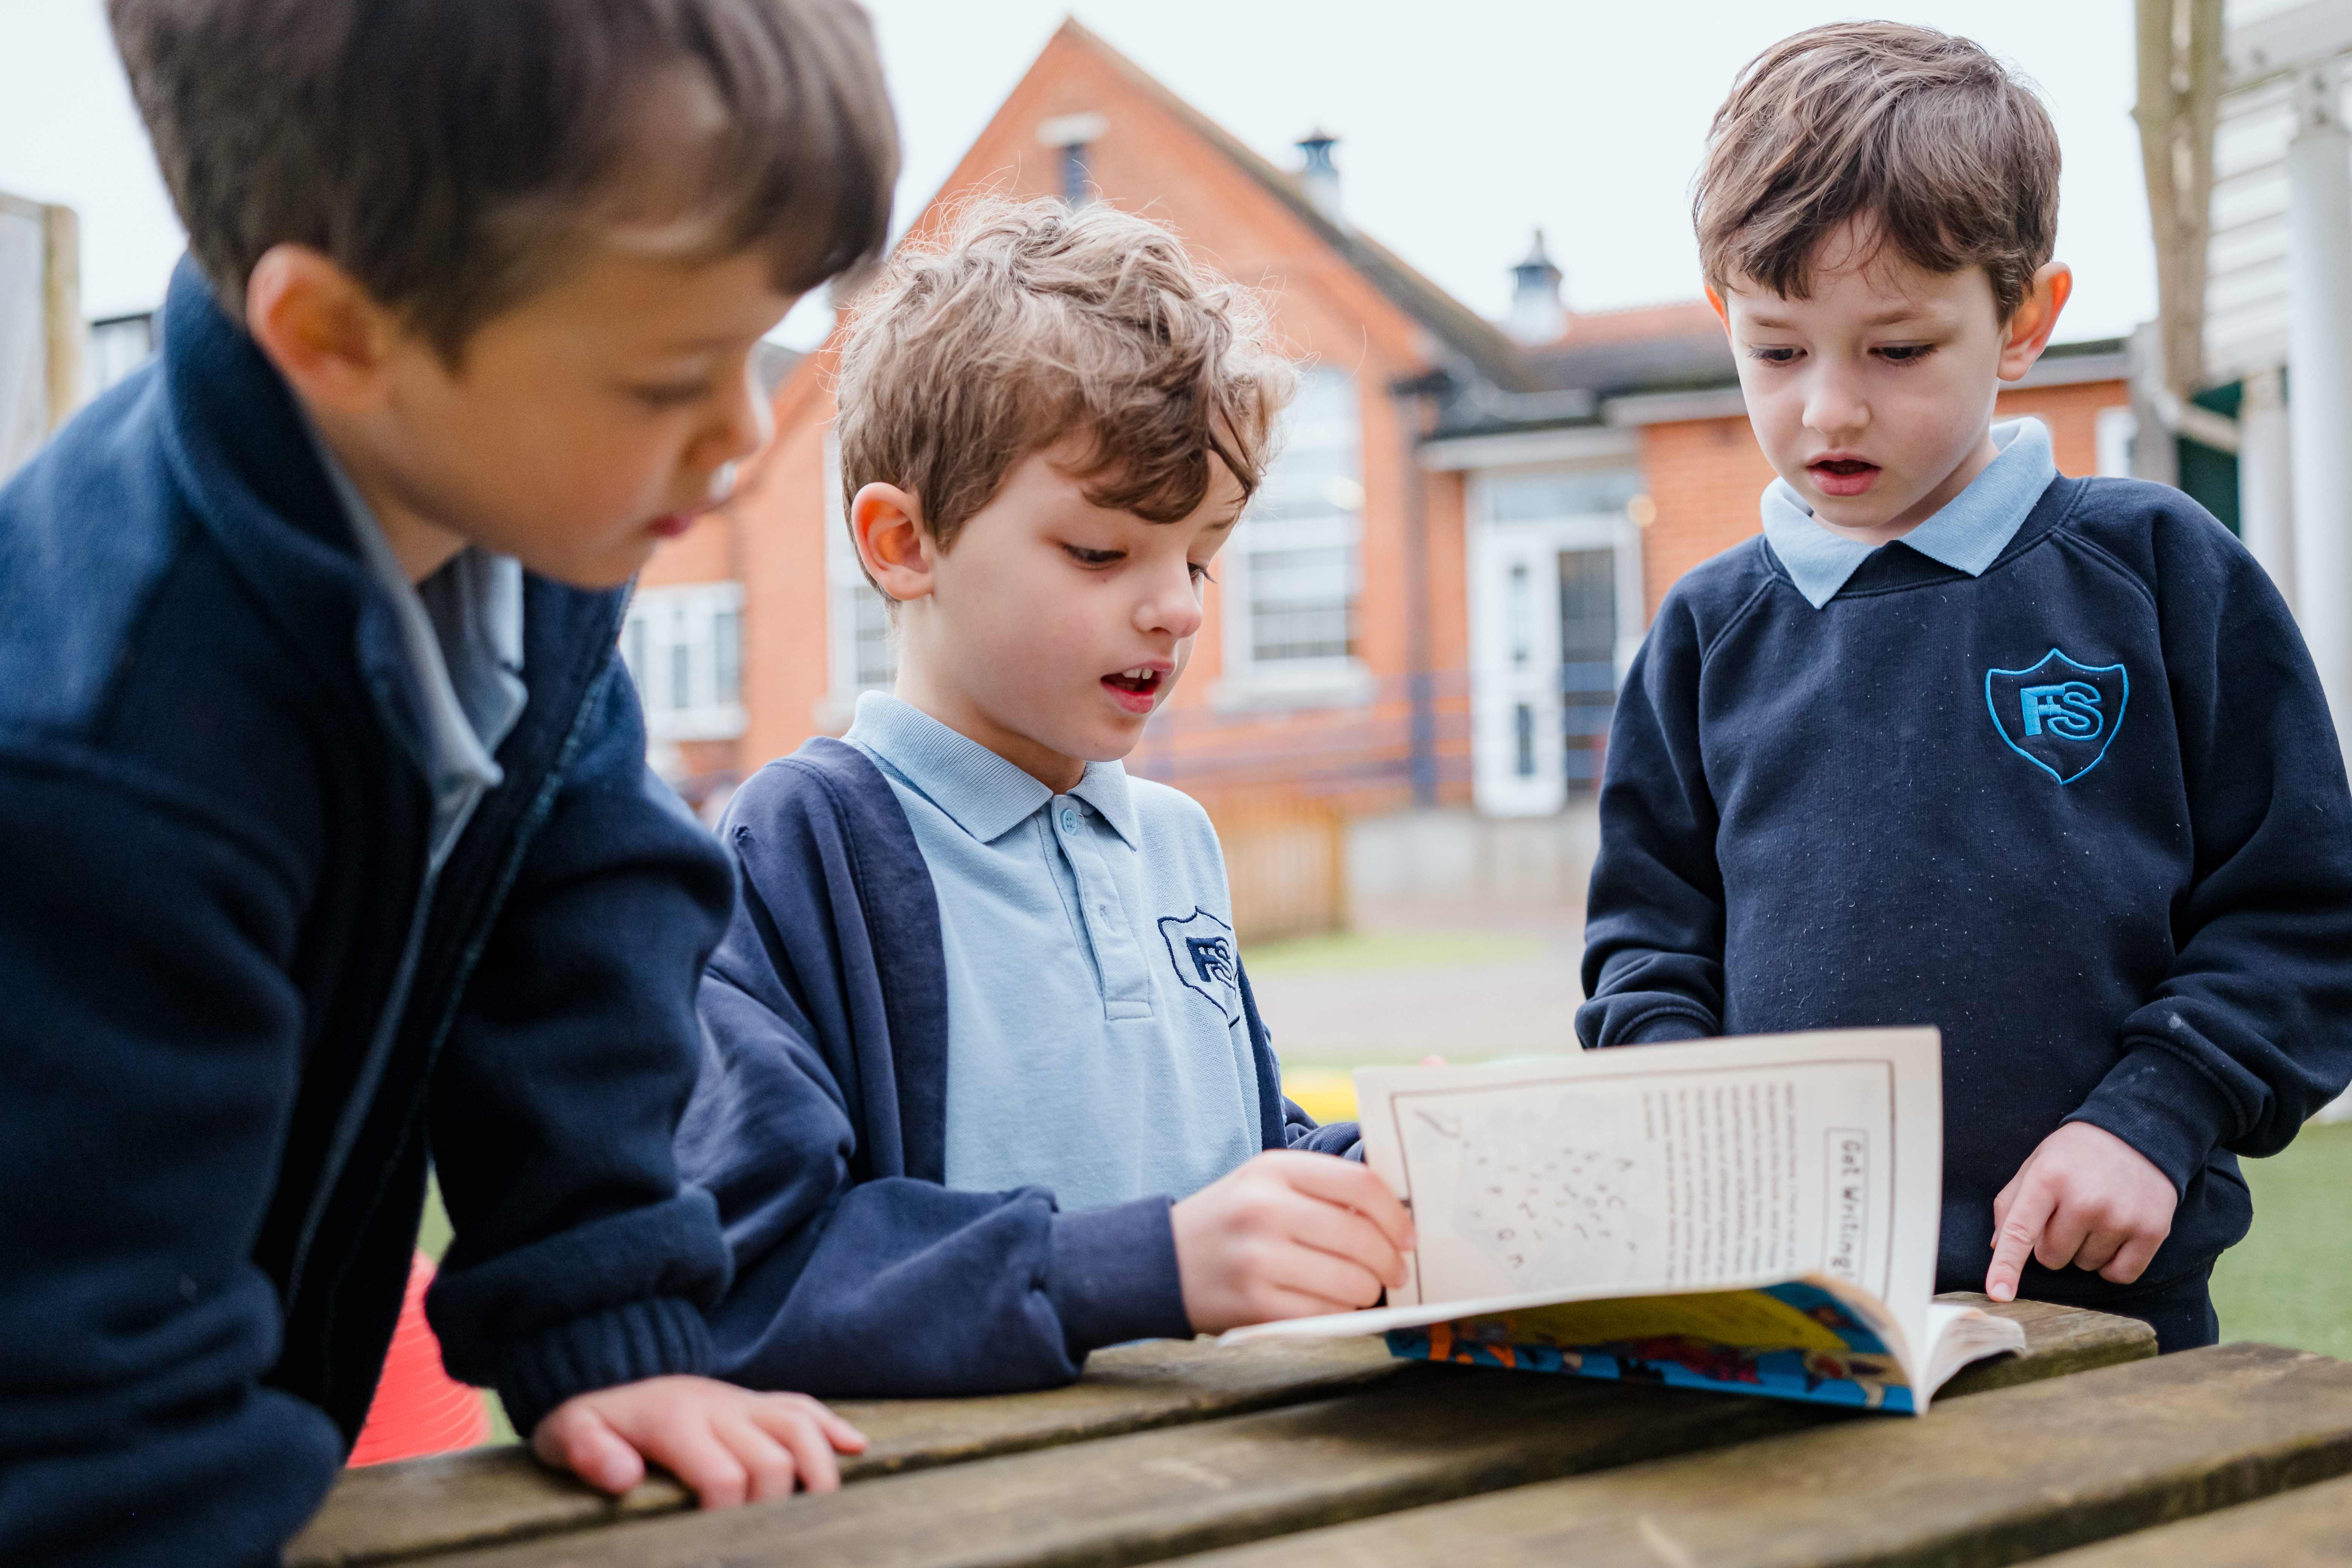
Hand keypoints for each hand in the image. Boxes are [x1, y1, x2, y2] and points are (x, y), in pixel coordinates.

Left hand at [532, 1375, 866, 1508]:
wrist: (608, 1362)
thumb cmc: (590, 1416)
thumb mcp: (567, 1430)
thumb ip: (589, 1452)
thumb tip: (624, 1481)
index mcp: (675, 1421)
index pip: (725, 1476)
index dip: (731, 1518)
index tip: (720, 1547)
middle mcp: (718, 1407)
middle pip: (772, 1460)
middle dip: (778, 1507)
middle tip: (766, 1541)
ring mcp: (741, 1400)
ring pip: (799, 1426)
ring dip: (819, 1470)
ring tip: (824, 1511)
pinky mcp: (755, 1399)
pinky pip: (802, 1405)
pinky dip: (832, 1427)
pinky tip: (854, 1449)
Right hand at [1171, 1149, 1415, 1331]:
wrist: (1161, 1260)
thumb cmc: (1231, 1220)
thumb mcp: (1267, 1182)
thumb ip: (1322, 1188)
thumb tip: (1394, 1215)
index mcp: (1275, 1169)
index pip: (1360, 1185)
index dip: (1395, 1213)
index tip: (1407, 1233)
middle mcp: (1266, 1209)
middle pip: (1361, 1236)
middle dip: (1390, 1260)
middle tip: (1396, 1270)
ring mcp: (1259, 1258)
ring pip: (1350, 1281)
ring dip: (1369, 1291)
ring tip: (1363, 1288)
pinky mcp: (1255, 1303)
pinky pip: (1325, 1313)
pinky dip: (1341, 1313)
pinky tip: (1334, 1304)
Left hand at [1985, 1122, 2176, 1301]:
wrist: (2138, 1132)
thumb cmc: (2076, 1154)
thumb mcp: (2036, 1164)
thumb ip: (2011, 1203)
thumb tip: (1997, 1247)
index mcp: (2048, 1179)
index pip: (2019, 1231)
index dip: (2006, 1266)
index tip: (1998, 1293)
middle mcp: (2084, 1200)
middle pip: (2051, 1258)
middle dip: (2053, 1243)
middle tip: (2068, 1212)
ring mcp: (2120, 1217)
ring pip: (2084, 1266)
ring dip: (2084, 1249)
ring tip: (2096, 1214)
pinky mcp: (2151, 1231)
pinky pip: (2119, 1275)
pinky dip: (2113, 1264)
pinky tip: (2115, 1234)